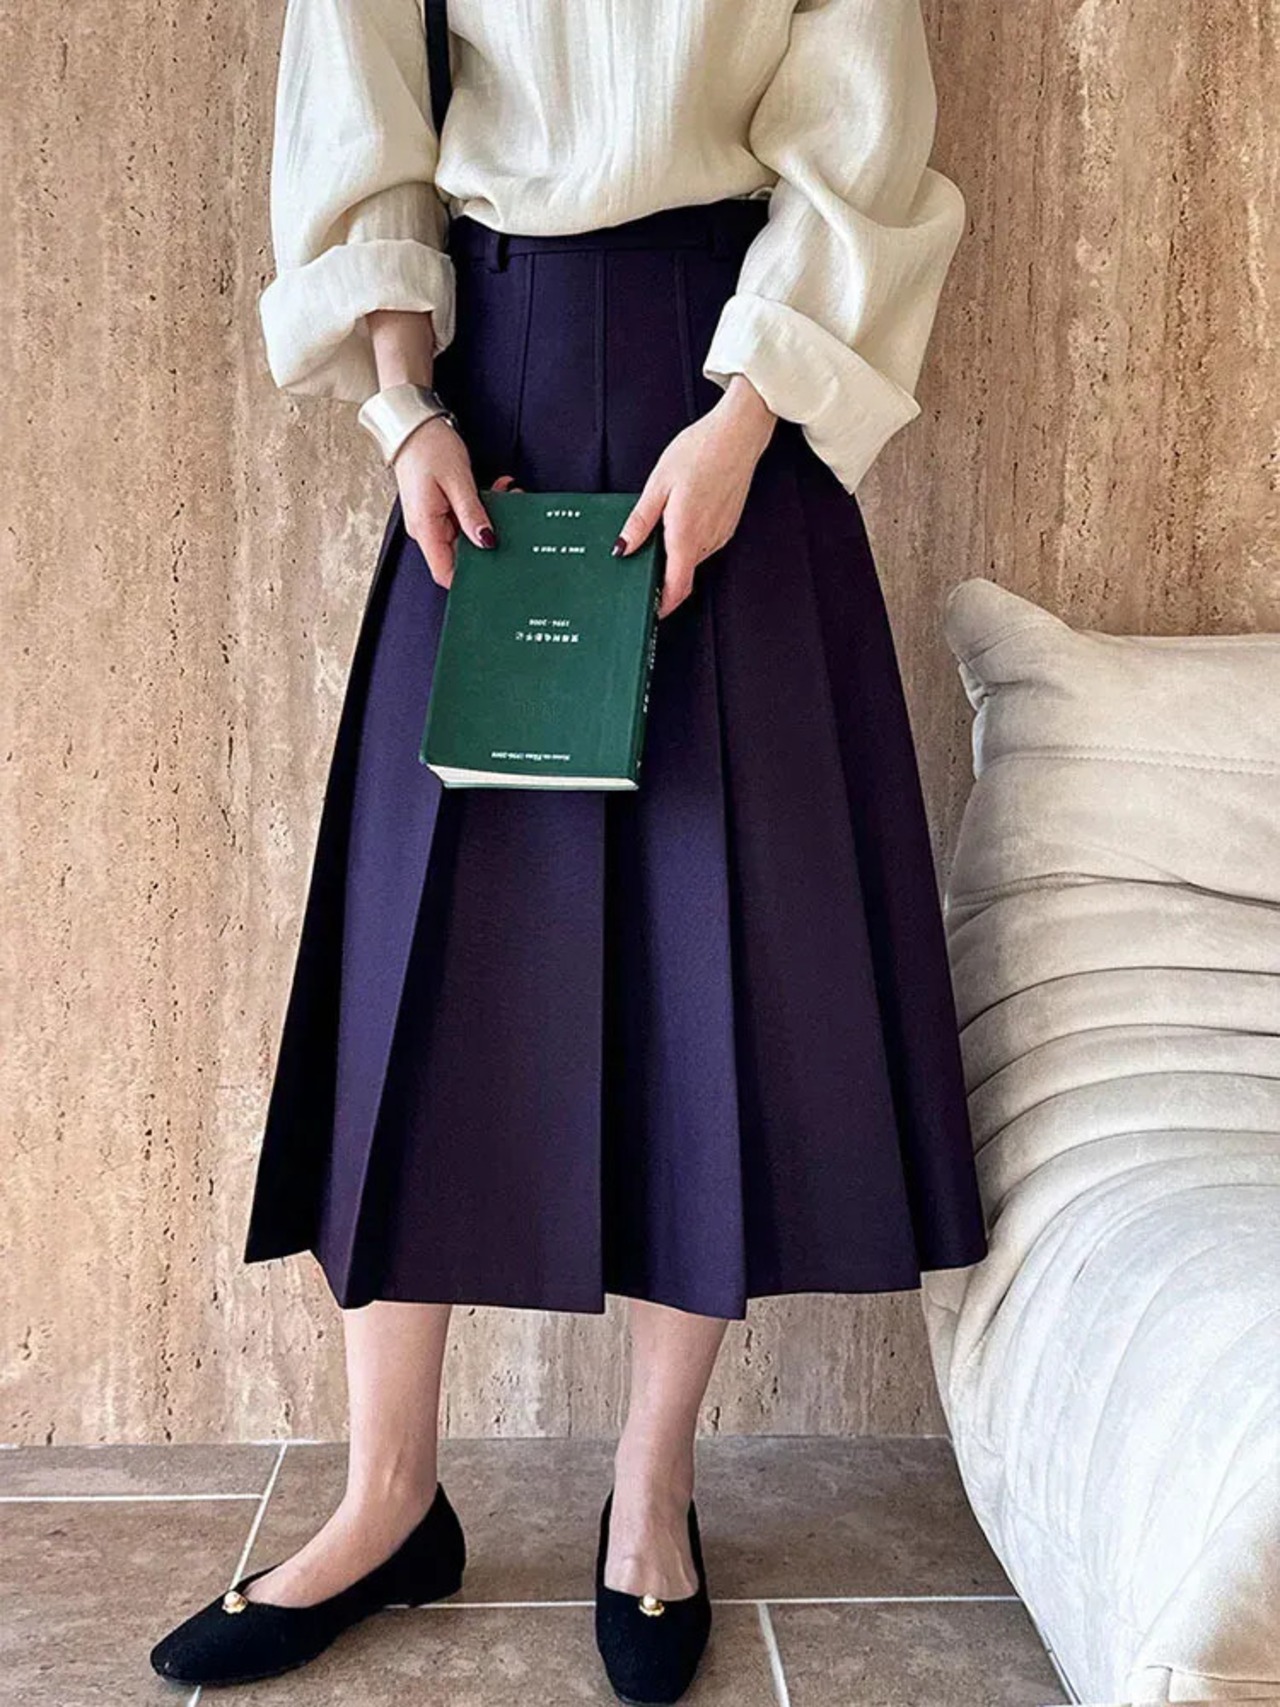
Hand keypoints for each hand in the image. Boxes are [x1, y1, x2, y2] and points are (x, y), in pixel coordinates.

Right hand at [393, 418, 518, 589]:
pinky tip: (495, 491)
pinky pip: (463, 519)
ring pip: (466, 535)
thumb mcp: (457, 480)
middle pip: (460, 555)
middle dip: (488, 540)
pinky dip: (481, 508)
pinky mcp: (438, 509)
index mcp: (425, 528)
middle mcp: (426, 529)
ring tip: (504, 495)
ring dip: (487, 519)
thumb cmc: (428, 447)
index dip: (470, 578)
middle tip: (510, 519)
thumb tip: (487, 542)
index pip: (445, 573)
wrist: (412, 424)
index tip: (496, 571)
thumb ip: (472, 514)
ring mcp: (432, 520)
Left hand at [614, 375, 776, 617]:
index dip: (664, 605)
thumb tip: (623, 548)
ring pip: (694, 558)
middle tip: (641, 567)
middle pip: (684, 574)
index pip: (677, 587)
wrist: (738, 434)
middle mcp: (708, 540)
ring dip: (677, 556)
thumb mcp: (658, 484)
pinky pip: (705, 544)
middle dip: (664, 577)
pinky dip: (689, 542)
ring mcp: (721, 533)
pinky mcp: (728, 524)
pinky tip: (679, 520)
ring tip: (658, 535)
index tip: (650, 612)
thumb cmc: (699, 452)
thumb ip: (640, 521)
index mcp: (686, 534)